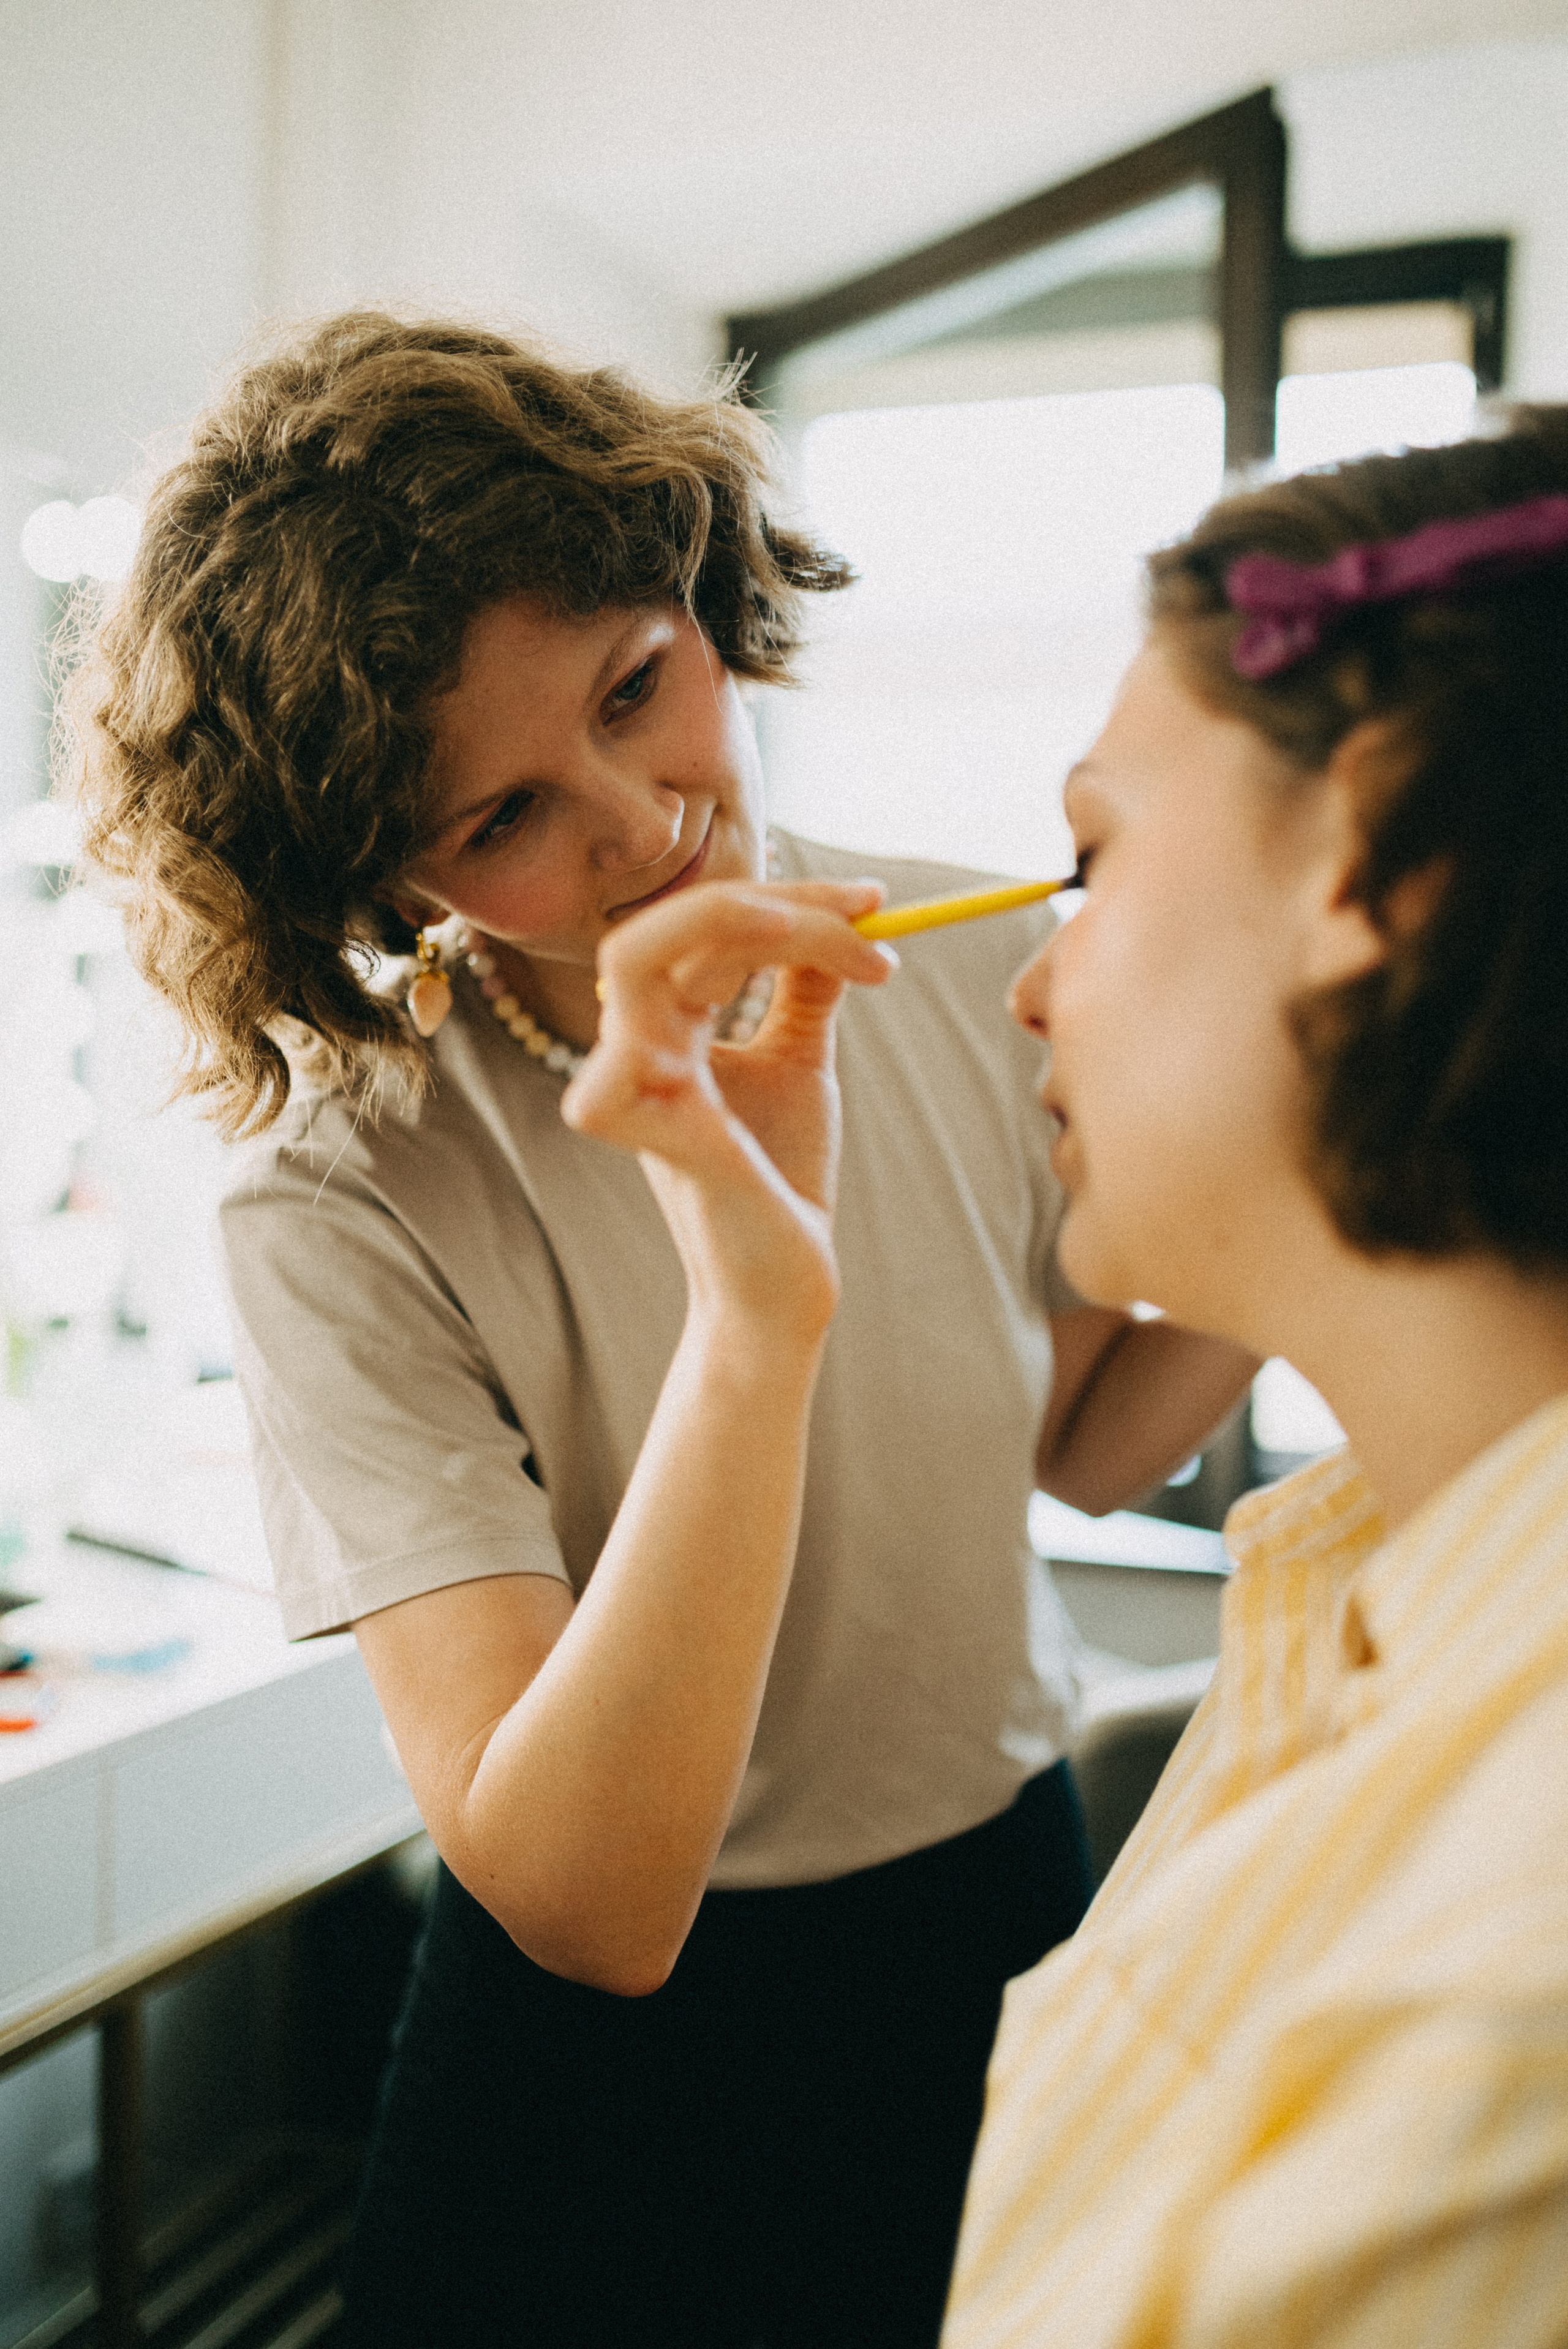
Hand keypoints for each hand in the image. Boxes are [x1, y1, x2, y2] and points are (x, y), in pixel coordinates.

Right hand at [562, 881, 894, 1338]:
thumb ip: (805, 988)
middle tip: (867, 909)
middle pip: (666, 925)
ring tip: (819, 932)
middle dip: (769, 900)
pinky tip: (783, 990)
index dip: (791, 898)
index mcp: (665, 1023)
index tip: (878, 904)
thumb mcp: (801, 1061)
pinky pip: (629, 1063)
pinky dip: (725, 991)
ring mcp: (634, 1092)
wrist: (790, 1280)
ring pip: (631, 963)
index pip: (707, 927)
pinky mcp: (656, 1139)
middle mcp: (636, 1047)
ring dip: (722, 924)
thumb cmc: (785, 1175)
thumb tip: (843, 919)